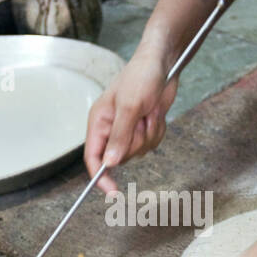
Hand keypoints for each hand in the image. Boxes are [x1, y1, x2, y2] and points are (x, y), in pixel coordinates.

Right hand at [84, 45, 177, 194]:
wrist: (163, 63)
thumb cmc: (141, 76)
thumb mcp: (129, 106)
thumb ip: (119, 136)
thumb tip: (110, 163)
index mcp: (99, 122)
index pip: (93, 158)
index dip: (100, 177)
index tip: (112, 192)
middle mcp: (111, 129)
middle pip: (121, 157)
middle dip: (137, 142)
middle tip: (142, 120)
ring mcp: (129, 129)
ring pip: (140, 151)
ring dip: (150, 134)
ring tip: (149, 112)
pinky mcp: (144, 128)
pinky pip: (153, 143)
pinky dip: (158, 130)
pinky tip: (156, 112)